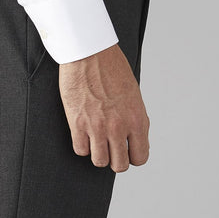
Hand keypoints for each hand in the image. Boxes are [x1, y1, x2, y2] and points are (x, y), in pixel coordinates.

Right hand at [58, 43, 149, 172]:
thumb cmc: (112, 68)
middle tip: (111, 149)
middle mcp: (119, 127)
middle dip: (116, 159)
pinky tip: (83, 133)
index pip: (140, 157)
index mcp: (137, 120)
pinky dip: (82, 145)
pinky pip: (80, 150)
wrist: (90, 52)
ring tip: (96, 140)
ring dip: (98, 153)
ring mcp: (97, 127)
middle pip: (120, 165)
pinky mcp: (77, 123)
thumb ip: (134, 120)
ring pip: (99, 161)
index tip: (127, 150)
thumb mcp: (134, 96)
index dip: (133, 156)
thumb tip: (131, 139)